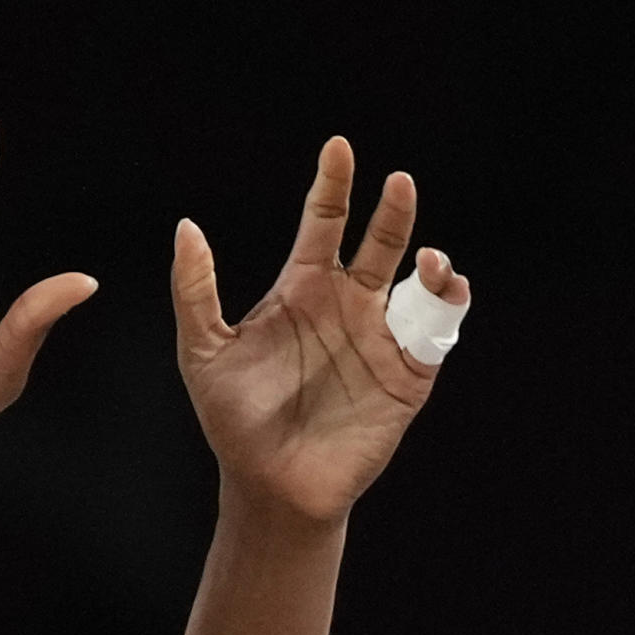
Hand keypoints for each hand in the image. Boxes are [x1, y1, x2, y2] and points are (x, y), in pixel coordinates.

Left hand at [171, 138, 468, 523]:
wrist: (270, 485)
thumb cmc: (234, 420)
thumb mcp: (203, 351)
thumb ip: (195, 290)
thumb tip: (185, 226)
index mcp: (302, 290)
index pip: (324, 223)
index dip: (333, 185)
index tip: (338, 149)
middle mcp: (346, 305)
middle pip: (378, 243)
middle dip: (390, 211)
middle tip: (397, 180)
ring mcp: (380, 338)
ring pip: (417, 283)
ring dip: (429, 262)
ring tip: (425, 257)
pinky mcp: (408, 374)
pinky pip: (437, 332)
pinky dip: (448, 306)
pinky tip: (441, 289)